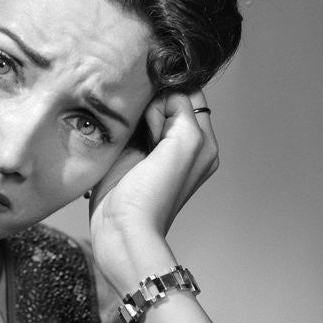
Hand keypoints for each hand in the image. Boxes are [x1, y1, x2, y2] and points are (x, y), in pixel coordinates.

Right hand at [88, 91, 217, 284]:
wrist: (121, 229)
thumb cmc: (154, 194)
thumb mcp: (185, 142)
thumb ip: (182, 108)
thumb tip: (161, 95)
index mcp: (203, 142)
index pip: (190, 93)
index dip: (172, 93)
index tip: (158, 110)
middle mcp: (181, 144)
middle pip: (165, 100)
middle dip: (151, 105)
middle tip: (145, 134)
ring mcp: (154, 150)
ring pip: (144, 111)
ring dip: (134, 117)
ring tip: (131, 142)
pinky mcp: (129, 156)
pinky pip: (127, 126)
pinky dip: (121, 127)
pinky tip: (119, 144)